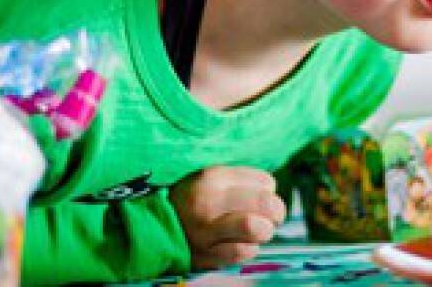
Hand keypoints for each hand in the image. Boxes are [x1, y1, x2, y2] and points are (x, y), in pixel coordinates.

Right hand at [170, 166, 286, 269]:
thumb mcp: (211, 175)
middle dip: (276, 210)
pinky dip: (250, 248)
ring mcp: (206, 233)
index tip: (262, 192)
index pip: (265, 182)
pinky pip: (243, 253)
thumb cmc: (191, 196)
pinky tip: (244, 242)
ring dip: (265, 230)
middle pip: (267, 205)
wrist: (154, 224)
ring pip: (258, 230)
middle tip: (272, 214)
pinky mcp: (205, 256)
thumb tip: (272, 190)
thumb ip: (240, 179)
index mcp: (212, 178)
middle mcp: (209, 204)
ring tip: (259, 228)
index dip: (269, 189)